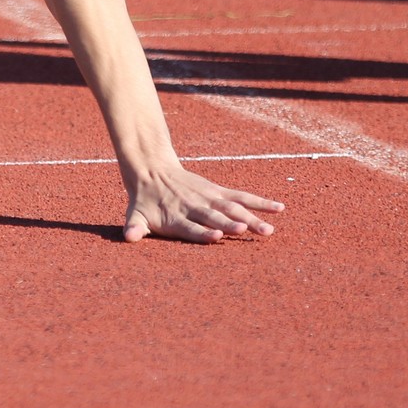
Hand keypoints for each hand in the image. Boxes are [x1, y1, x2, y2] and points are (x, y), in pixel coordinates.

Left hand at [123, 165, 281, 242]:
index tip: (216, 236)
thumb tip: (128, 237)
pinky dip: (260, 203)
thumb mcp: (134, 214)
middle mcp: (195, 207)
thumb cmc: (144, 201)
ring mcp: (209, 198)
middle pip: (216, 216)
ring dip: (251, 218)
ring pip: (233, 208)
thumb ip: (134, 227)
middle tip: (246, 231)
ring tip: (269, 229)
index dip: (203, 232)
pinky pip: (242, 198)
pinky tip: (278, 208)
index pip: (191, 226)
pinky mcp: (219, 192)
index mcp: (176, 217)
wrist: (152, 170)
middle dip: (231, 224)